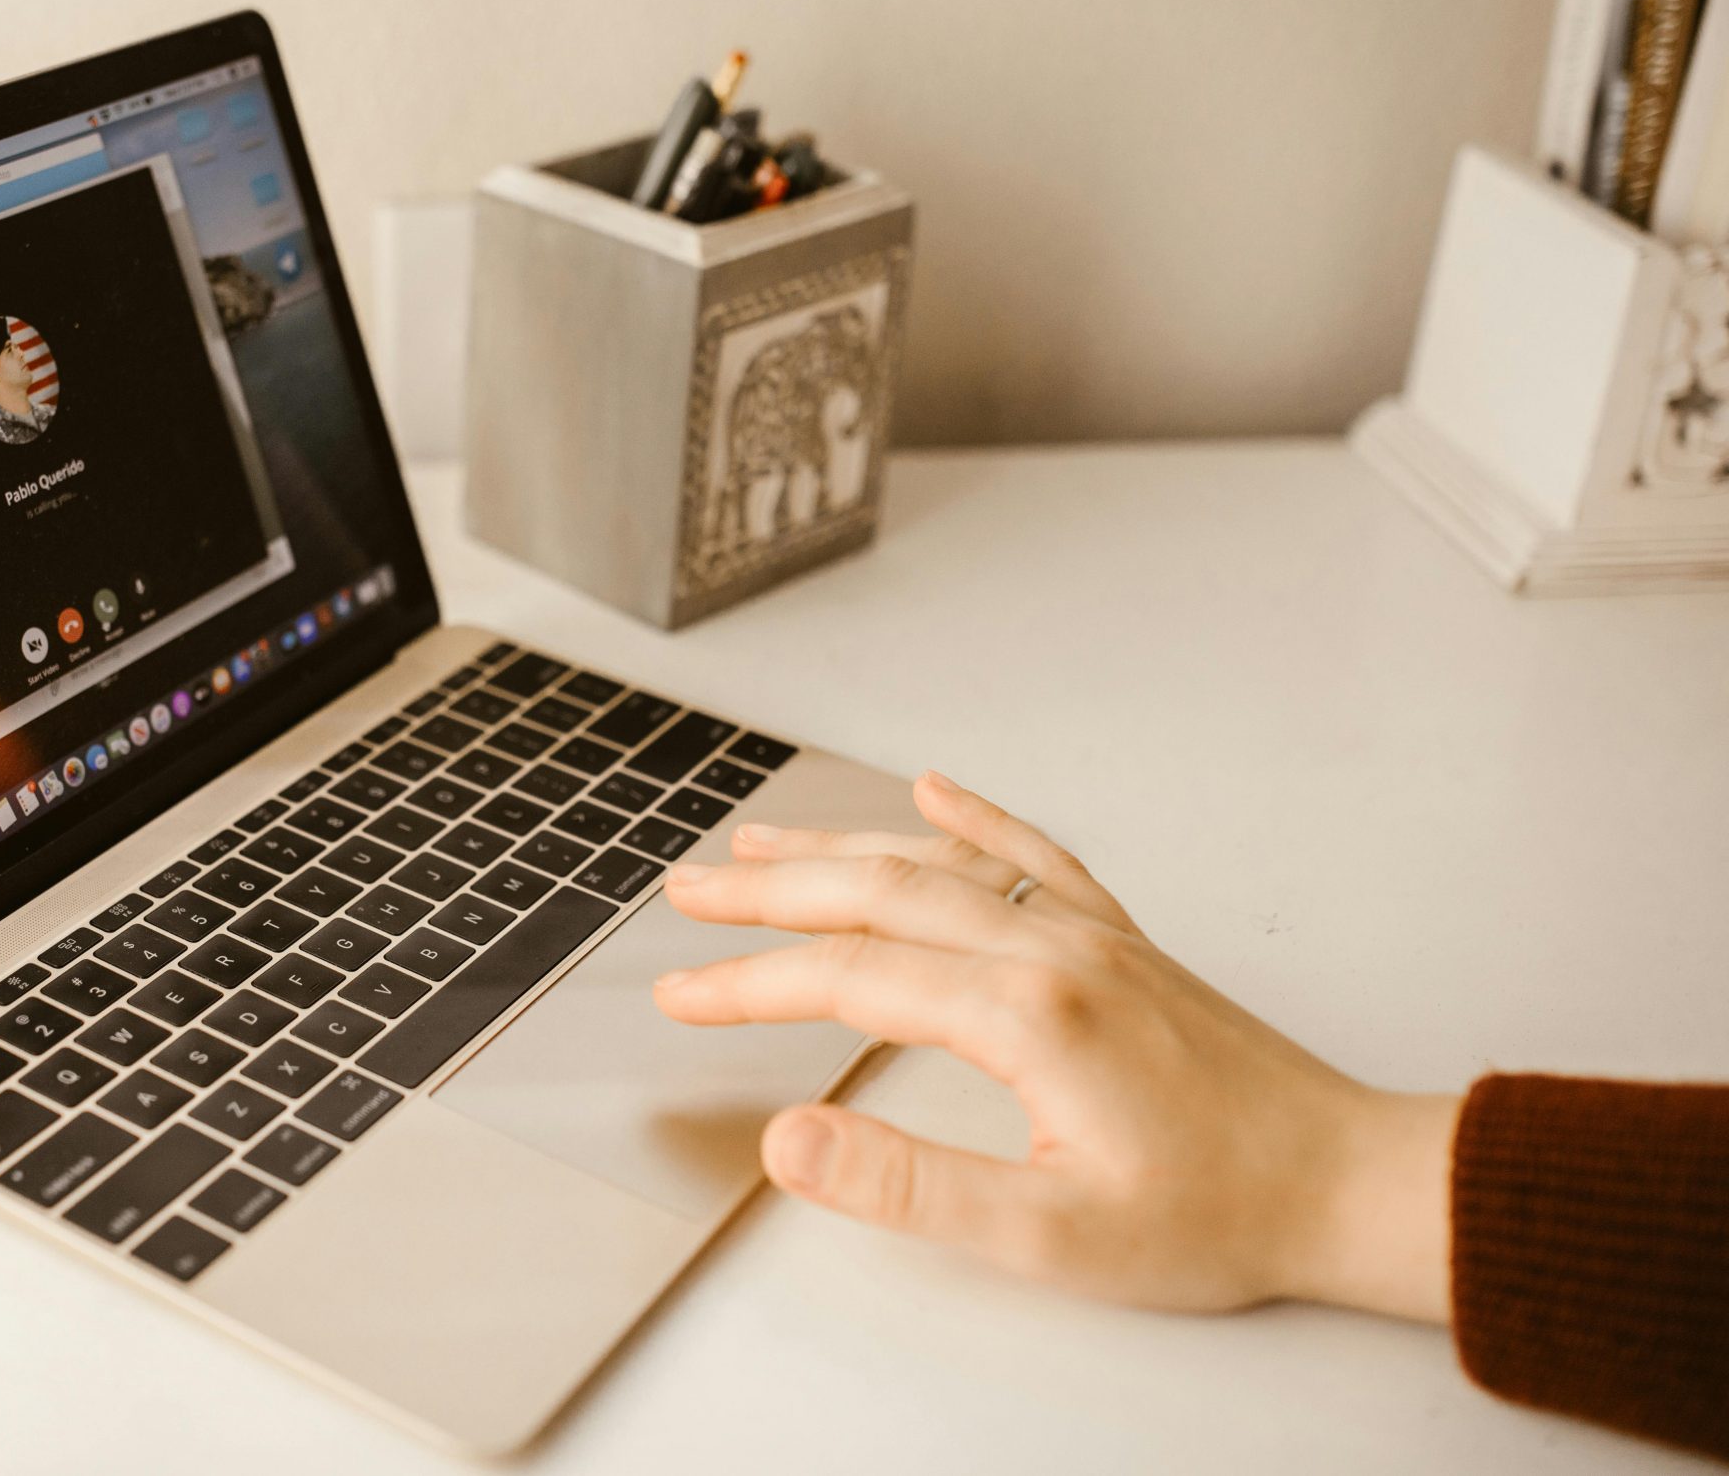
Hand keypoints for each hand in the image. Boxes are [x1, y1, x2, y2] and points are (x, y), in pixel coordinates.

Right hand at [652, 772, 1456, 1320]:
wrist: (1346, 1185)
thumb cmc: (1213, 1217)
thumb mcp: (1046, 1237)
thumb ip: (908, 1184)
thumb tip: (790, 1139)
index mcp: (1025, 1015)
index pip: (848, 977)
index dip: (749, 983)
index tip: (678, 994)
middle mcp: (1052, 951)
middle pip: (878, 892)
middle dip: (768, 889)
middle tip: (684, 890)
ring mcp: (1090, 935)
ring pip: (939, 862)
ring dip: (840, 847)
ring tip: (759, 845)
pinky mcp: (1121, 942)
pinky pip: (1032, 853)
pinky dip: (971, 814)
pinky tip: (931, 787)